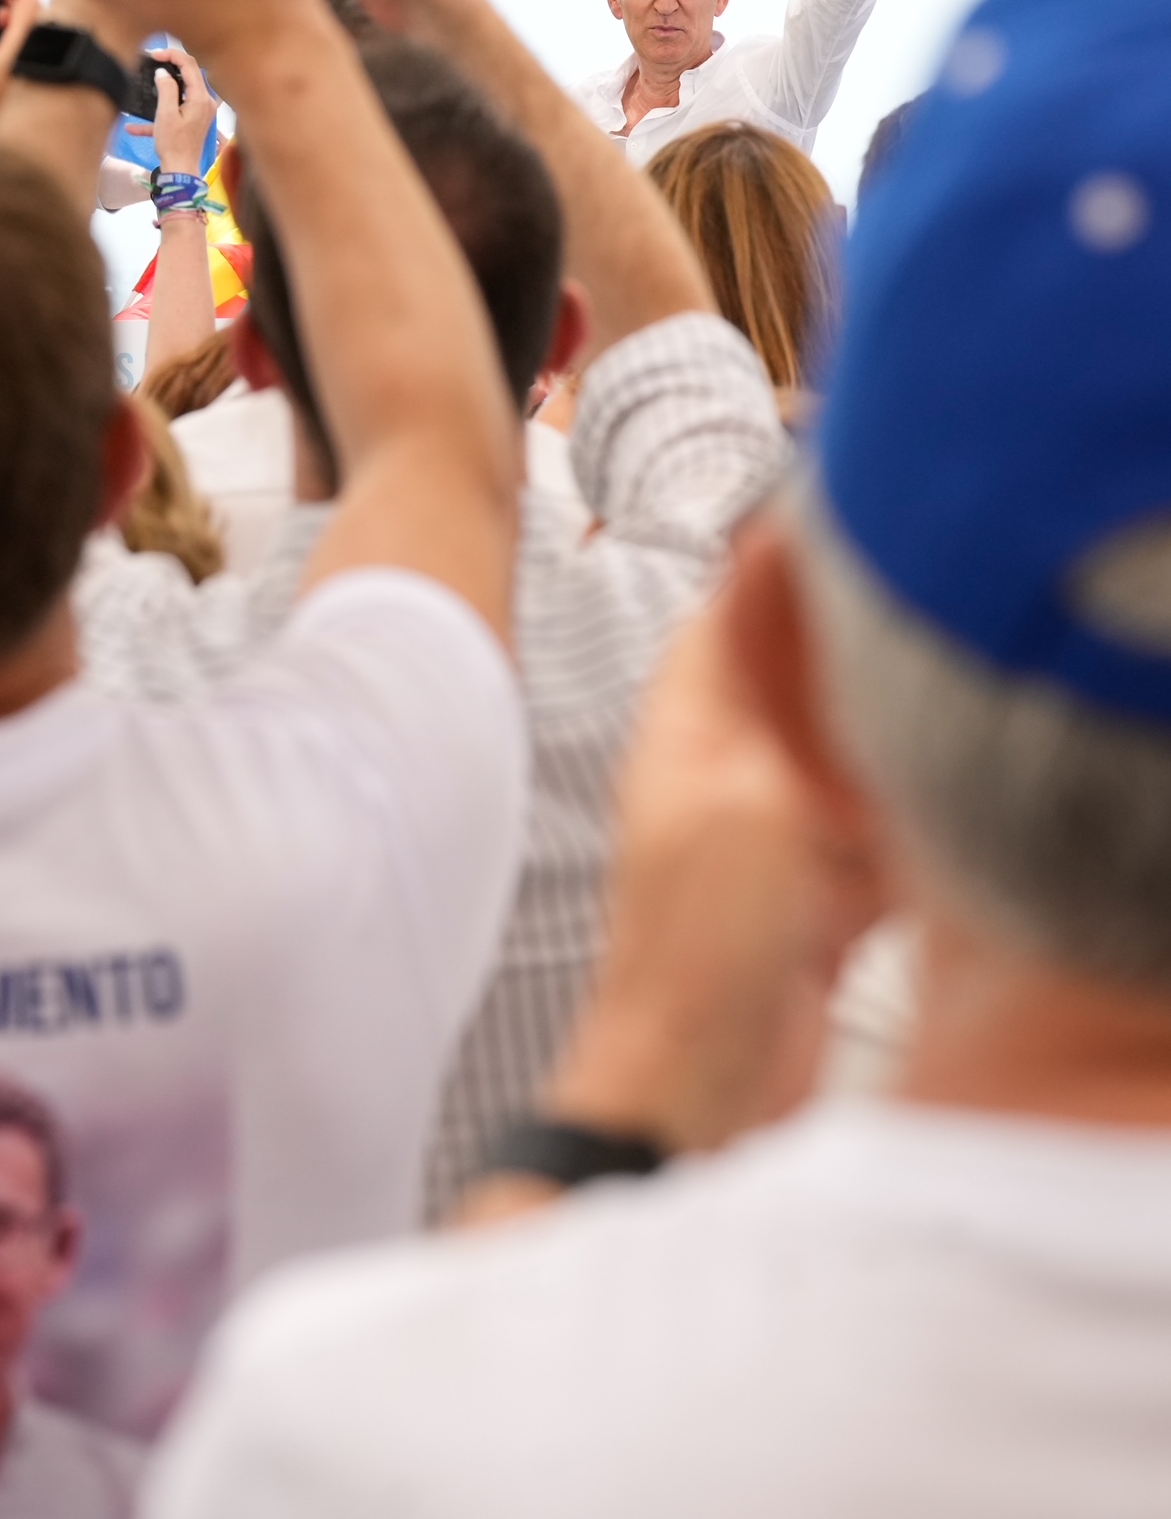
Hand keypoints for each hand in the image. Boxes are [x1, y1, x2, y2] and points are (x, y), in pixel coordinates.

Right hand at [150, 48, 216, 176]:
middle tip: (152, 63)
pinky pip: (179, 108)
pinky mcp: (196, 120)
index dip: (172, 54)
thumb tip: (163, 73)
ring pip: (184, 89)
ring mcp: (202, 111)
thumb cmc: (173, 145)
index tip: (154, 55)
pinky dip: (162, 112)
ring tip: (148, 83)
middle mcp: (206, 102)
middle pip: (190, 73)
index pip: (189, 64)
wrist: (181, 172)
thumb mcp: (165, 115)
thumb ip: (166, 88)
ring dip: (165, 87)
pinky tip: (136, 127)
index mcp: (201, 98)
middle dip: (170, 65)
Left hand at [545, 588, 886, 1153]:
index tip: (840, 543)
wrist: (697, 1084)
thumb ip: (778, 703)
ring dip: (888, 746)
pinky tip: (943, 827)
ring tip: (938, 719)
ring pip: (843, 759)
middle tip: (913, 631)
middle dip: (851, 658)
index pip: (726, 620)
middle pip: (794, 686)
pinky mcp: (812, 901)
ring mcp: (768, 839)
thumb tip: (787, 615)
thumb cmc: (692, 954)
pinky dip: (910, 831)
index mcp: (686, 733)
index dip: (776, 574)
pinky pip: (875, 840)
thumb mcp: (748, 801)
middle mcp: (722, 776)